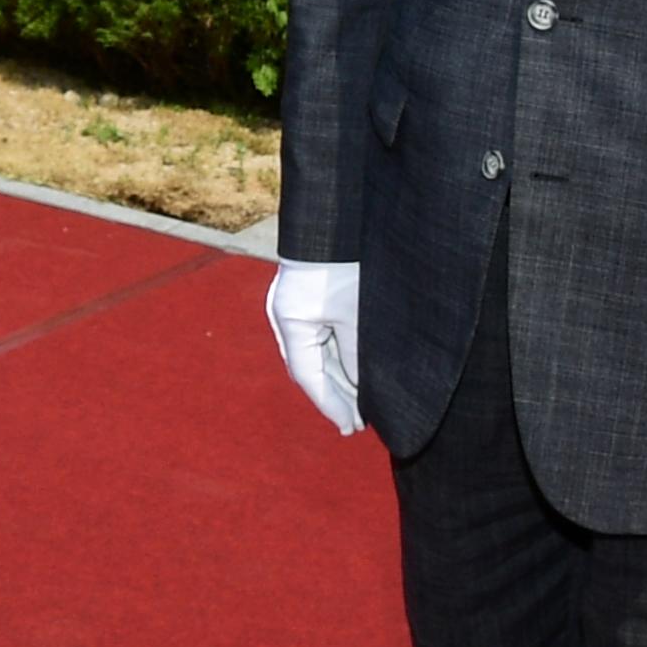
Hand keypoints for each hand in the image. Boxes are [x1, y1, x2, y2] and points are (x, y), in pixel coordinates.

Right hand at [265, 259, 363, 436]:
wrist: (337, 219)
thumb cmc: (347, 263)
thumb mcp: (356, 315)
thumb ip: (355, 355)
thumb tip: (360, 389)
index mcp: (291, 321)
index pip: (308, 374)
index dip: (330, 404)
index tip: (349, 426)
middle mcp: (286, 316)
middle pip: (309, 368)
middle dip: (334, 396)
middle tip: (356, 424)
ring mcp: (294, 307)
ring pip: (315, 354)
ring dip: (336, 379)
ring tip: (358, 406)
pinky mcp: (307, 299)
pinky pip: (319, 338)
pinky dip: (336, 357)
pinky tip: (353, 373)